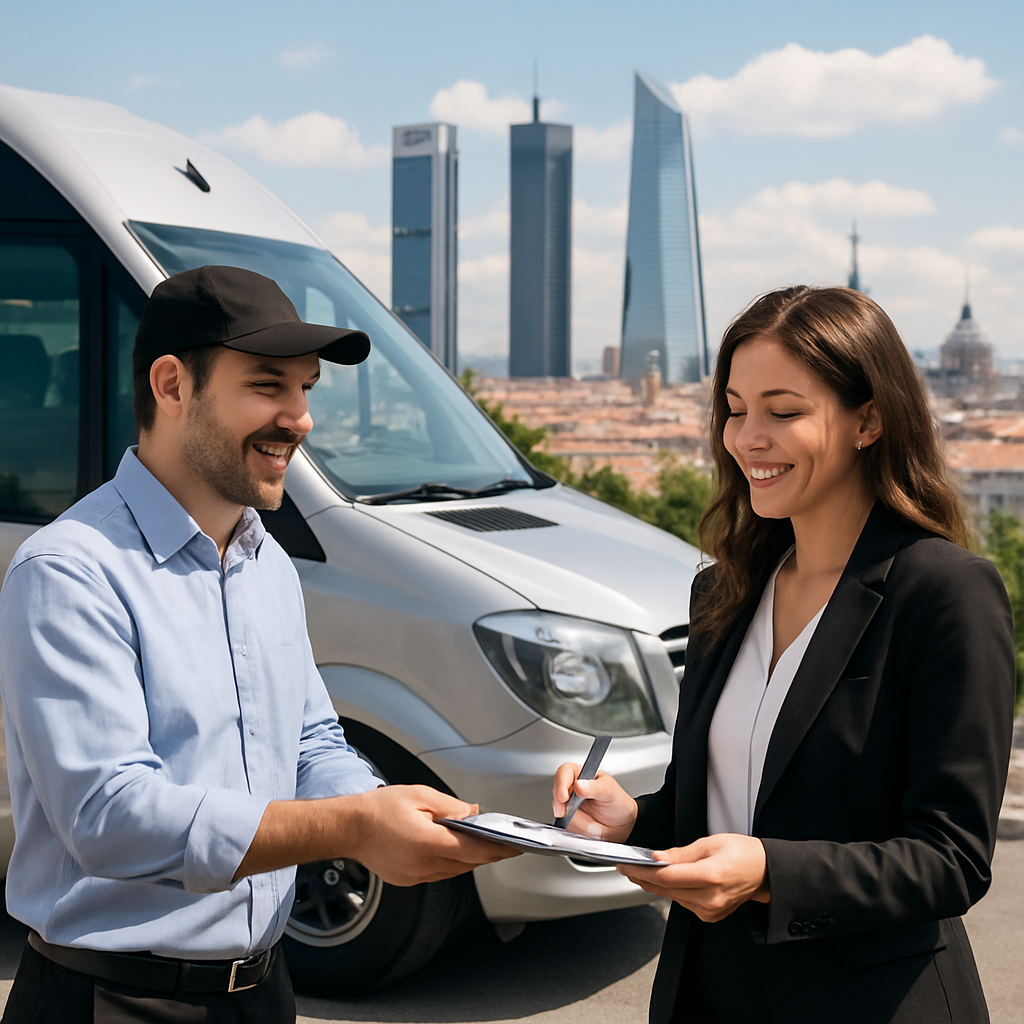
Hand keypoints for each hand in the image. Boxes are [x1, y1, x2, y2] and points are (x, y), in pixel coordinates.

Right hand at [345, 785, 518, 885]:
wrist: (348, 828)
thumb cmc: (378, 809)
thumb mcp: (419, 795)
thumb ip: (450, 806)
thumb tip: (473, 813)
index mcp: (426, 842)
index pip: (473, 849)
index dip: (497, 849)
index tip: (514, 847)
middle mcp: (422, 864)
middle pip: (467, 863)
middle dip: (488, 854)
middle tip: (506, 844)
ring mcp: (414, 876)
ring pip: (455, 871)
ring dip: (471, 859)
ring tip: (485, 845)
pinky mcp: (408, 880)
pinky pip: (439, 874)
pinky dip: (452, 863)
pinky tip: (457, 851)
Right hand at [552, 762, 637, 843]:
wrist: (622, 825)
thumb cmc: (618, 802)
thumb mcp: (610, 791)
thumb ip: (595, 787)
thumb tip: (579, 785)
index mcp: (581, 774)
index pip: (564, 772)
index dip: (560, 783)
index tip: (563, 797)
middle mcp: (572, 788)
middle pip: (557, 793)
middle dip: (561, 805)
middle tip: (566, 812)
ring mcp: (569, 805)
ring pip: (561, 812)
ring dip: (576, 821)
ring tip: (593, 822)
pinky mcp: (570, 820)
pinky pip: (566, 825)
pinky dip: (578, 829)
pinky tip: (589, 827)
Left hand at [619, 833, 768, 921]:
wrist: (765, 872)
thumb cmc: (743, 853)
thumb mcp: (710, 843)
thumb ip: (681, 853)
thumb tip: (657, 857)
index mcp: (710, 876)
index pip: (666, 877)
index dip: (643, 871)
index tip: (627, 865)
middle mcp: (709, 898)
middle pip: (666, 889)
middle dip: (644, 878)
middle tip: (627, 867)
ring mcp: (710, 910)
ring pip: (672, 897)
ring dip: (655, 885)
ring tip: (641, 872)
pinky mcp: (710, 915)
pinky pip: (683, 902)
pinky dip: (672, 891)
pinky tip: (664, 881)